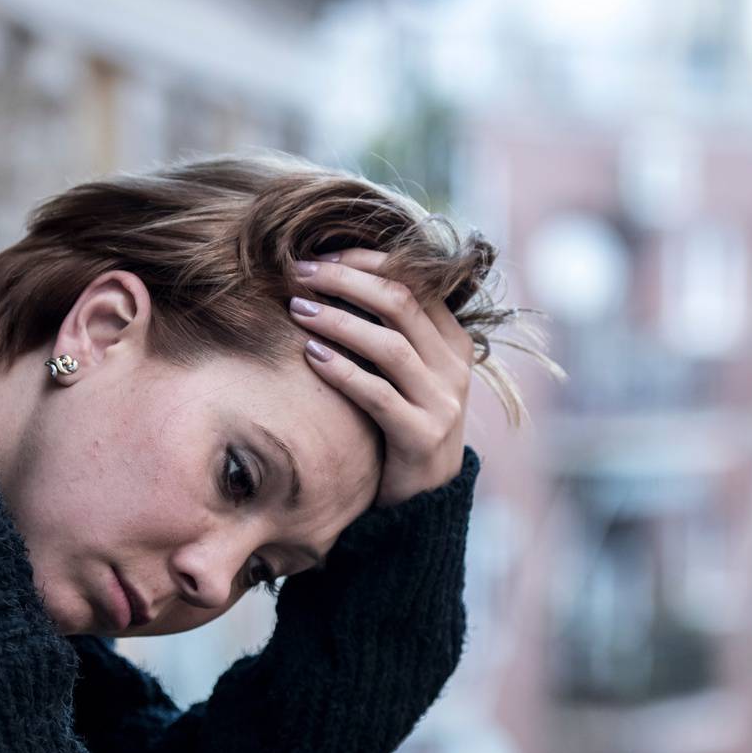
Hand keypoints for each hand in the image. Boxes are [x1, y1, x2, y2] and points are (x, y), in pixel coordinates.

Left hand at [288, 249, 474, 507]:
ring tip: (297, 309)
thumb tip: (329, 278)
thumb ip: (387, 330)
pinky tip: (310, 355)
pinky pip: (378, 395)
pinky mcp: (422, 437)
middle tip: (299, 273)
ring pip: (390, 345)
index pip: (413, 280)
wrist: (425, 498)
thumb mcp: (405, 372)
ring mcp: (443, 402)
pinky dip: (342, 371)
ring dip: (338, 321)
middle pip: (401, 302)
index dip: (365, 261)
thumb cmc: (400, 422)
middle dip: (346, 280)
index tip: (320, 254)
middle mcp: (454, 365)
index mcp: (453, 339)